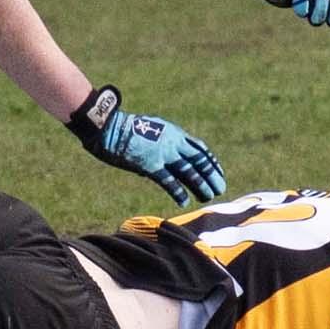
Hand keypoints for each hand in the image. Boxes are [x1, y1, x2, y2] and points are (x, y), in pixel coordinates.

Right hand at [67, 86, 224, 203]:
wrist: (109, 127)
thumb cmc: (125, 129)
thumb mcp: (150, 132)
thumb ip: (160, 147)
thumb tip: (161, 166)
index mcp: (174, 133)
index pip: (199, 148)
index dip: (211, 162)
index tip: (219, 173)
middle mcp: (173, 142)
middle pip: (198, 160)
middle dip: (211, 175)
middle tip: (220, 189)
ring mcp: (162, 153)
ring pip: (188, 171)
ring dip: (200, 185)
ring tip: (208, 196)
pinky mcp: (150, 164)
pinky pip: (168, 180)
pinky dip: (178, 191)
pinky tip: (184, 201)